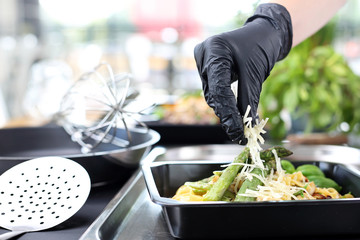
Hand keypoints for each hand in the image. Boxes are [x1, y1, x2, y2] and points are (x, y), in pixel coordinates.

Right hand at [194, 3, 291, 143]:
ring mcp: (203, 61)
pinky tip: (234, 115)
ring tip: (238, 128)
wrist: (264, 32)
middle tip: (239, 135)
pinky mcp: (207, 68)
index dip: (228, 113)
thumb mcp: (256, 73)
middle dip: (227, 114)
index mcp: (214, 50)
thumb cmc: (261, 46)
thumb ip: (249, 98)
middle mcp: (204, 55)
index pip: (219, 88)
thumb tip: (248, 125)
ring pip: (212, 94)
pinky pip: (214, 89)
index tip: (238, 132)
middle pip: (213, 93)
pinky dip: (225, 102)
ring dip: (225, 110)